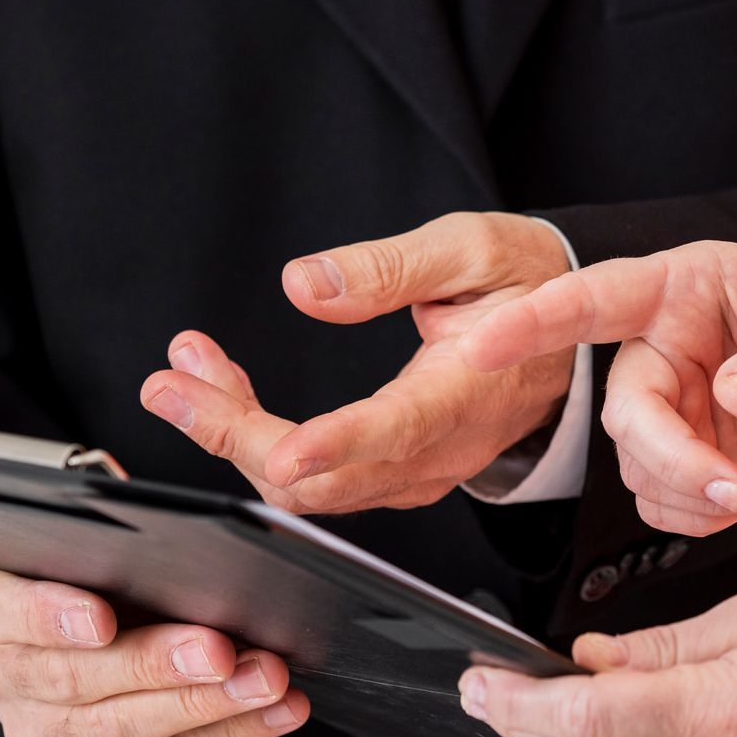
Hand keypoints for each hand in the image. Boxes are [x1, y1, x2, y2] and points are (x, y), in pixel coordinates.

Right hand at [0, 562, 309, 736]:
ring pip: (117, 732)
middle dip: (157, 666)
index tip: (104, 618)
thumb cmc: (93, 565)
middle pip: (73, 680)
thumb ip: (117, 537)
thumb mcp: (92, 537)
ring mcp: (34, 729)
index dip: (50, 616)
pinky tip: (270, 716)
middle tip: (222, 651)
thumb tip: (185, 540)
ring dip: (203, 708)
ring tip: (265, 682)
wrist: (82, 617)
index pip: (1, 610)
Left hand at [140, 212, 576, 512]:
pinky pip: (320, 478)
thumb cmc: (526, 282)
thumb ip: (389, 267)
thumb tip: (303, 287)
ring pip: (312, 488)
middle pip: (328, 480)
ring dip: (237, 434)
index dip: (334, 444)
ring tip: (187, 370)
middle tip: (171, 383)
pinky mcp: (399, 473)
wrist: (566, 330)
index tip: (279, 448)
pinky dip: (261, 440)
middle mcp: (443, 448)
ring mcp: (420, 471)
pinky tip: (225, 393)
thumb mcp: (472, 248)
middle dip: (236, 436)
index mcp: (468, 391)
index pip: (396, 431)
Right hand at [460, 241, 736, 534]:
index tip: (479, 343)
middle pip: (625, 414)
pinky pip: (665, 502)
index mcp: (683, 289)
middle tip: (735, 489)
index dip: (534, 321)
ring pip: (640, 469)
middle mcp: (663, 347)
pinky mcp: (689, 456)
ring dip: (700, 495)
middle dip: (673, 461)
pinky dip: (707, 516)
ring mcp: (673, 407)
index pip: (596, 299)